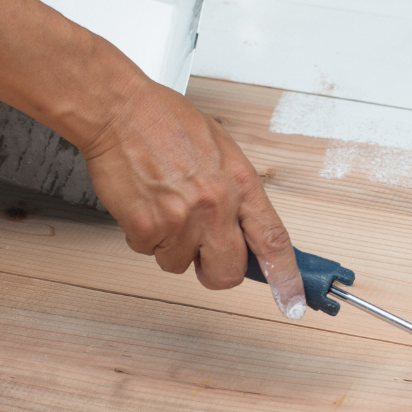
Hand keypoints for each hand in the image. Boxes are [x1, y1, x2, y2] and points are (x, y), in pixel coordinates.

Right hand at [80, 78, 306, 318]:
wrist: (119, 110)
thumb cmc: (166, 122)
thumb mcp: (221, 150)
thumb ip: (236, 193)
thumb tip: (244, 231)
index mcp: (240, 183)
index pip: (273, 240)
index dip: (285, 277)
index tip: (292, 301)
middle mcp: (215, 204)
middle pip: (228, 272)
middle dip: (215, 271)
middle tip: (201, 252)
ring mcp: (181, 219)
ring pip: (180, 265)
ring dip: (171, 246)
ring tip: (163, 206)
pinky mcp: (146, 227)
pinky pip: (149, 253)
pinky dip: (144, 235)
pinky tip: (144, 204)